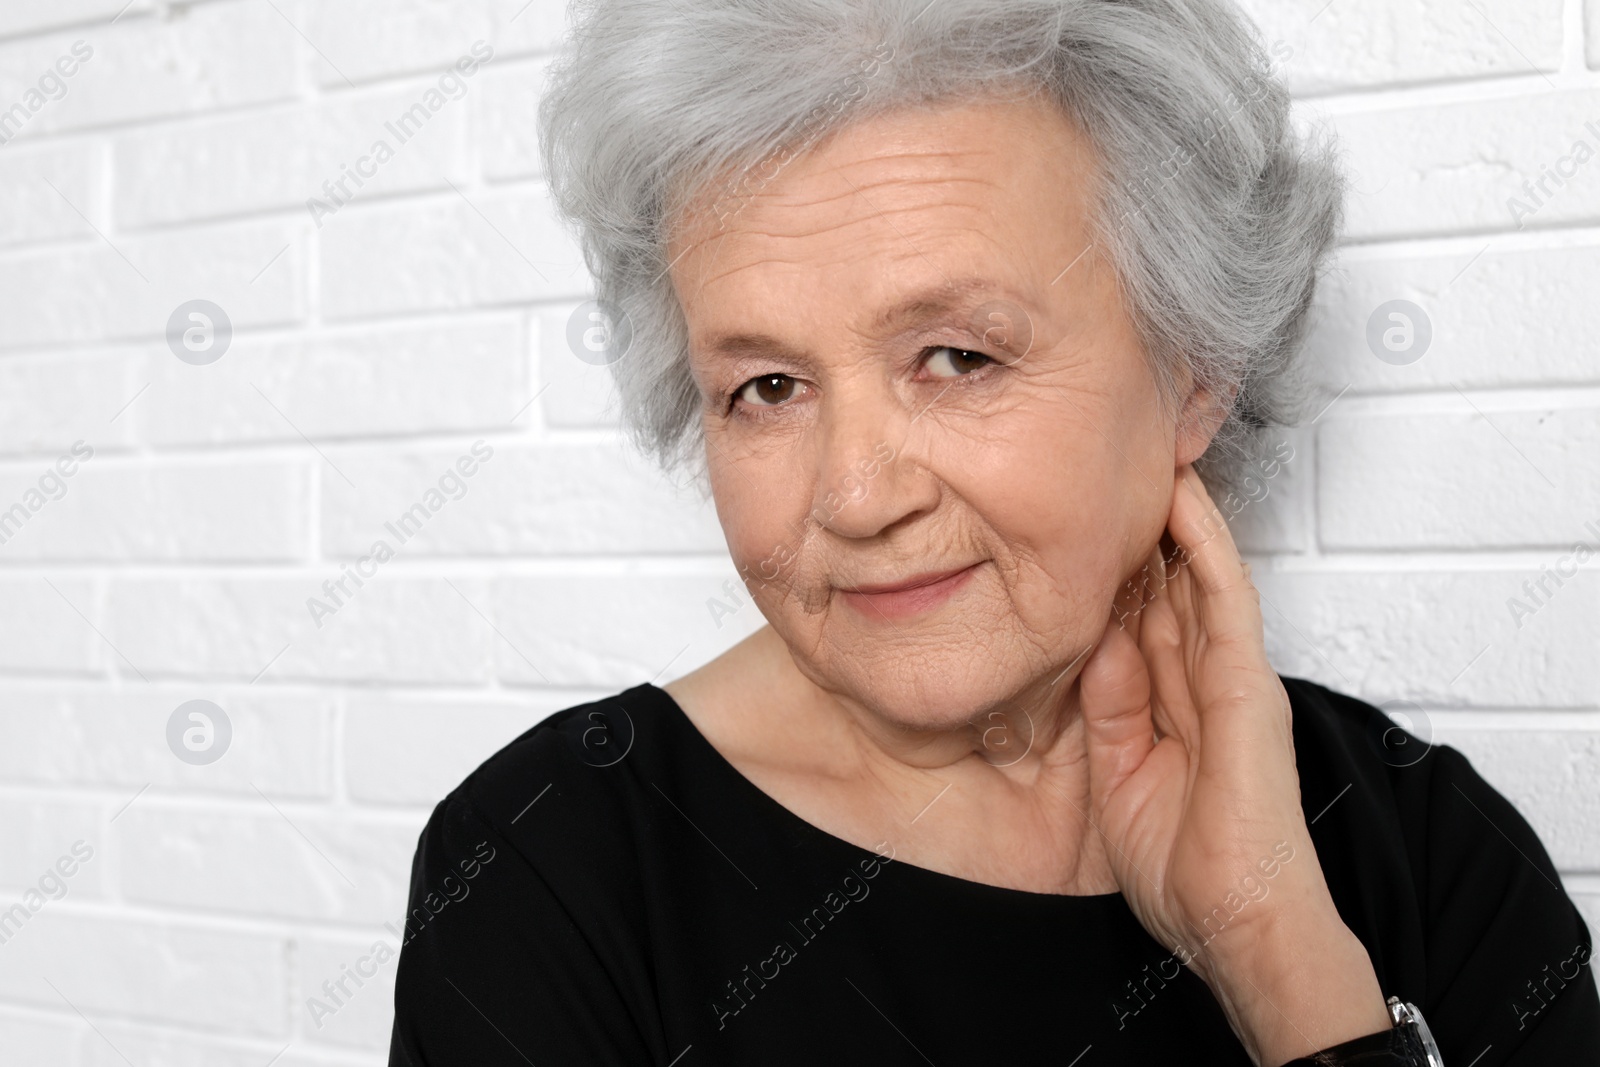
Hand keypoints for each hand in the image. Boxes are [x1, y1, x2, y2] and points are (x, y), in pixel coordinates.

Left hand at [1077, 464, 1389, 1065]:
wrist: (1238, 921)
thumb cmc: (1186, 867)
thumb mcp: (1120, 772)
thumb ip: (1110, 706)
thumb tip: (1092, 645)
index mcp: (1179, 705)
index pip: (1144, 617)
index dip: (1116, 569)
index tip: (1079, 524)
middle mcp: (1208, 681)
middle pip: (1168, 587)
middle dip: (1137, 531)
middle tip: (1103, 467)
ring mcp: (1232, 676)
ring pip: (1197, 576)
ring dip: (1171, 517)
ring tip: (1142, 455)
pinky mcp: (1248, 681)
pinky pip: (1225, 596)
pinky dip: (1205, 544)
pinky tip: (1180, 498)